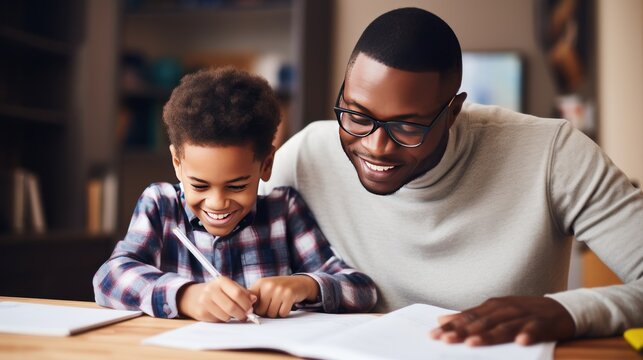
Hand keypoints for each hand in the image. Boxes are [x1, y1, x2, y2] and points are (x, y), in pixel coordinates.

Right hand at [177, 277, 256, 322]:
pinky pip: (219, 320)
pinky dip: (224, 319)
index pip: (237, 293)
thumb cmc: (218, 292)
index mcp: (221, 281)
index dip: (246, 303)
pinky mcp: (201, 312)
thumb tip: (254, 299)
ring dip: (233, 317)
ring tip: (233, 314)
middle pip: (232, 306)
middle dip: (242, 314)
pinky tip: (223, 314)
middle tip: (245, 316)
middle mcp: (211, 289)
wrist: (194, 296)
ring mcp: (205, 301)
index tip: (250, 309)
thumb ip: (243, 292)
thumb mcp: (230, 287)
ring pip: (226, 316)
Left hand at [250, 275, 318, 317]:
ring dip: (276, 313)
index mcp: (260, 283)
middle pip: (260, 311)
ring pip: (271, 314)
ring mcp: (279, 289)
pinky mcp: (289, 295)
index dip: (253, 309)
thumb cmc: (279, 288)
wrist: (299, 282)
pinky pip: (282, 313)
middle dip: (266, 312)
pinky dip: (284, 312)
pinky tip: (286, 304)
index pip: (249, 302)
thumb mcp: (265, 288)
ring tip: (280, 304)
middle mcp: (268, 285)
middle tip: (273, 305)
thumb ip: (254, 297)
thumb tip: (244, 312)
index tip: (258, 309)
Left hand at [429, 296, 574, 345]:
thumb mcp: (495, 311)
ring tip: (472, 343)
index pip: (467, 317)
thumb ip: (471, 316)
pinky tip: (521, 342)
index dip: (450, 326)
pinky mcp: (543, 323)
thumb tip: (443, 318)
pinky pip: (535, 330)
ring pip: (504, 326)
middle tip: (445, 340)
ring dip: (488, 335)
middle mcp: (505, 309)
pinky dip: (527, 334)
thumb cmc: (523, 312)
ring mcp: (524, 316)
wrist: (561, 307)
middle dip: (462, 332)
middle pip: (481, 322)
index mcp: (492, 306)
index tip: (433, 334)